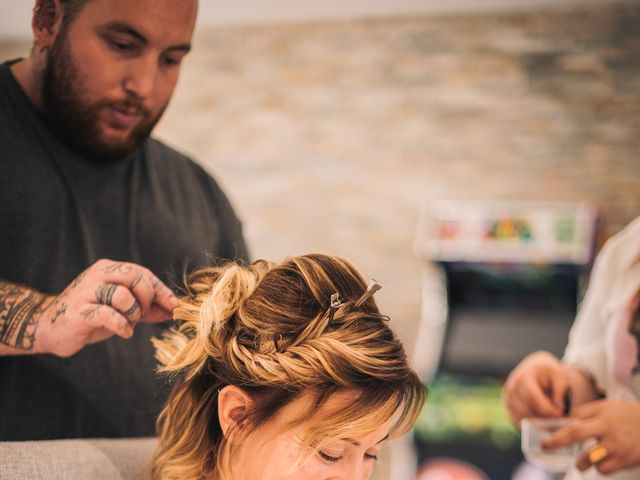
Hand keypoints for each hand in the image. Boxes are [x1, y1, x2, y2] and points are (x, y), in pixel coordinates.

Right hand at [36, 259, 177, 356]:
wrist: (50, 327)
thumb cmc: (91, 316)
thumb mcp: (123, 308)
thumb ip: (147, 307)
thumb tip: (174, 309)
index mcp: (109, 269)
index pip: (143, 273)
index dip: (161, 291)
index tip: (174, 306)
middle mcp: (98, 275)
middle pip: (135, 277)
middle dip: (147, 299)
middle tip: (143, 315)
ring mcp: (86, 292)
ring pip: (122, 295)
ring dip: (133, 313)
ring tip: (129, 323)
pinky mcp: (78, 311)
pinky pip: (108, 314)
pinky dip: (122, 325)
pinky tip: (124, 332)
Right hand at [503, 351, 568, 424]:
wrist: (534, 370)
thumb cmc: (548, 374)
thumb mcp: (558, 376)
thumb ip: (559, 393)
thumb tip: (558, 411)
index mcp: (523, 377)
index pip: (532, 396)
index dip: (545, 407)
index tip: (559, 415)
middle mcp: (511, 388)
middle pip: (525, 408)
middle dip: (542, 418)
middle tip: (557, 423)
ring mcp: (507, 398)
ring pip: (521, 417)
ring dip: (536, 423)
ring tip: (551, 424)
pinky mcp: (507, 407)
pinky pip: (517, 421)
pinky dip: (529, 426)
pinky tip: (542, 425)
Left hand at [543, 400, 639, 474]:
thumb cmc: (626, 416)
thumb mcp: (607, 407)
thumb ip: (586, 413)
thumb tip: (566, 421)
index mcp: (602, 414)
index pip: (575, 418)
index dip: (560, 426)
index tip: (547, 434)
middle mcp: (608, 429)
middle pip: (576, 434)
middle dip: (557, 441)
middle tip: (545, 446)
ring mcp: (617, 446)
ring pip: (588, 458)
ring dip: (581, 463)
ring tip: (580, 464)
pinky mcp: (625, 460)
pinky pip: (603, 469)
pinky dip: (599, 467)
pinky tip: (602, 462)